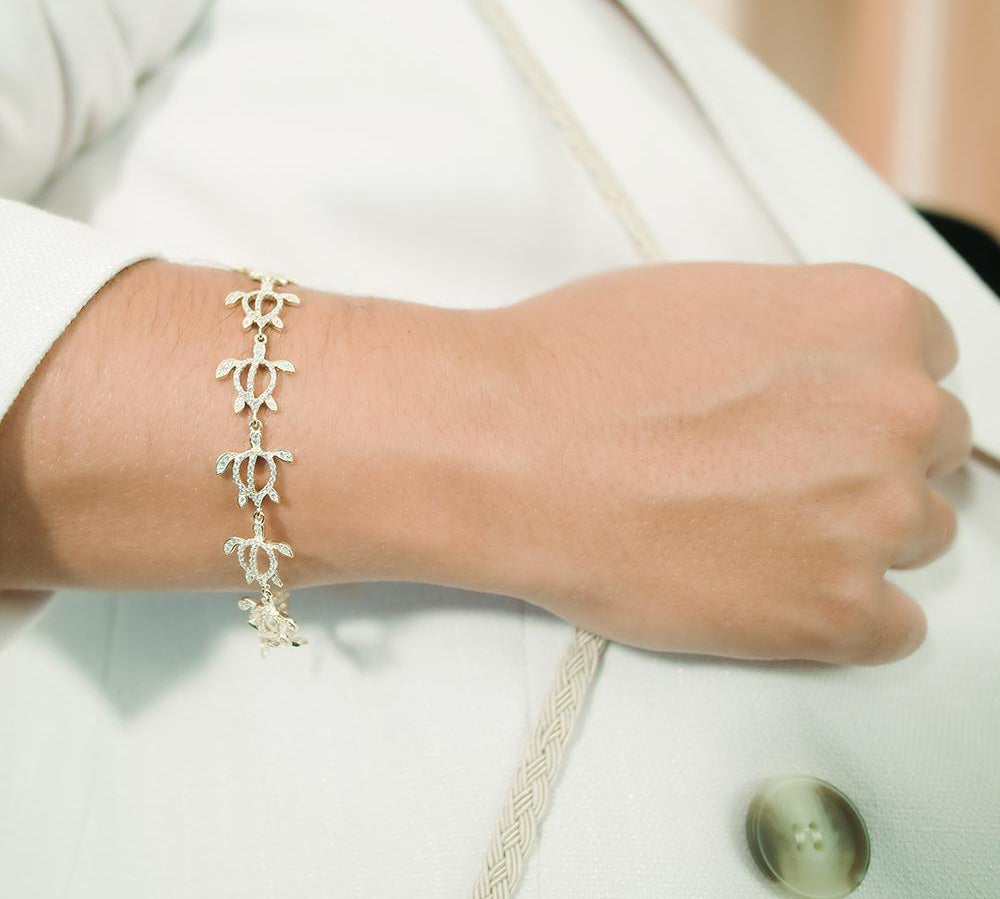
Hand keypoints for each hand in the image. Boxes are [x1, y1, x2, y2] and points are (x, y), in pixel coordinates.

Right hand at [456, 262, 970, 663]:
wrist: (508, 451)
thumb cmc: (577, 372)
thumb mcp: (710, 302)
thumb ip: (800, 339)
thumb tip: (814, 382)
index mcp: (871, 318)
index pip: (928, 364)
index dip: (864, 398)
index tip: (820, 422)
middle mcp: (896, 411)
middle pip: (927, 452)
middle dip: (862, 465)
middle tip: (775, 482)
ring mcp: (874, 516)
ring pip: (914, 537)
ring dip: (851, 540)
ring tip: (753, 536)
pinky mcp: (837, 611)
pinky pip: (895, 627)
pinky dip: (843, 618)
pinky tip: (770, 592)